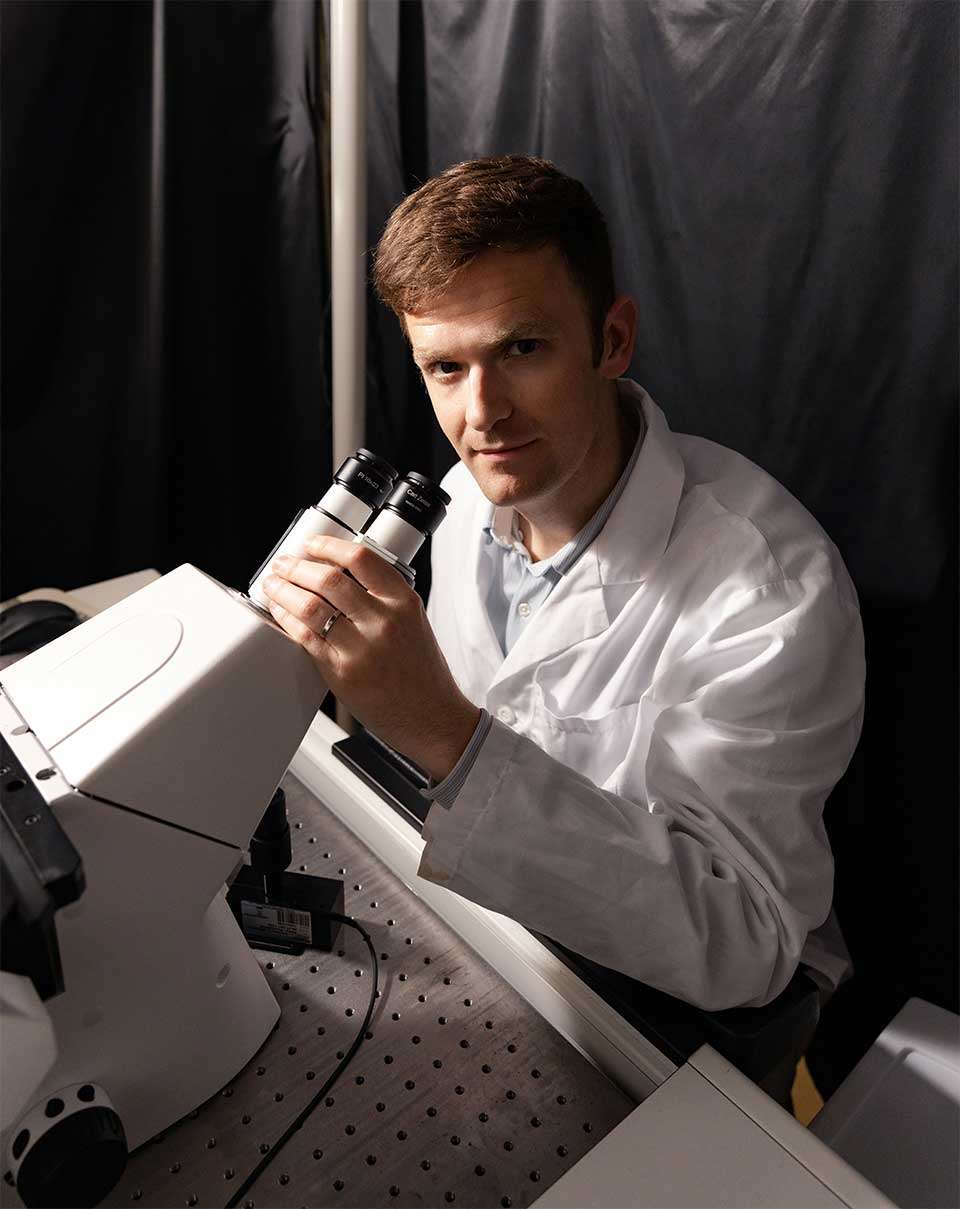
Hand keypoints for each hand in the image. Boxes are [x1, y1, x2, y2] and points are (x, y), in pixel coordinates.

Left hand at [261, 536, 481, 780]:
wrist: (431, 716)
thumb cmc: (422, 673)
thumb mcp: (413, 622)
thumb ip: (383, 598)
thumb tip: (340, 576)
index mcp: (403, 602)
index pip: (361, 559)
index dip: (328, 546)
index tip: (312, 544)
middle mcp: (383, 621)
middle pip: (328, 578)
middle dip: (296, 566)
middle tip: (283, 563)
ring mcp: (361, 647)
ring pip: (310, 605)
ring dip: (284, 590)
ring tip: (273, 585)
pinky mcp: (342, 672)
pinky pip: (305, 637)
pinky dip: (287, 619)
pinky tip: (280, 612)